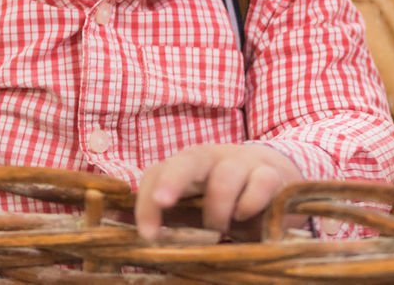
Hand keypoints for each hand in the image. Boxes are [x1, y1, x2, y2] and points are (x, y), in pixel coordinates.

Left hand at [134, 143, 302, 241]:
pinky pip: (260, 184)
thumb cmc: (228, 198)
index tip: (147, 235)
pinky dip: (250, 205)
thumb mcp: (195, 207)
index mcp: (186, 166)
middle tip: (163, 201)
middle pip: (187, 159)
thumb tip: (116, 222)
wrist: (277, 178)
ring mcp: (243, 162)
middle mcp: (211, 158)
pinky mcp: (272, 173)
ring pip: (225, 175)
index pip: (157, 172)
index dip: (147, 202)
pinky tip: (247, 219)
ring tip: (219, 228)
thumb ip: (166, 215)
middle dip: (172, 180)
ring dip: (218, 209)